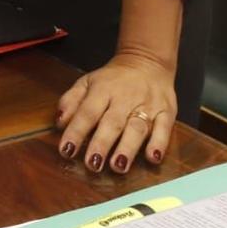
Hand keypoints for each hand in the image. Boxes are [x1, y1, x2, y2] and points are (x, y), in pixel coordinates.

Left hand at [55, 52, 176, 174]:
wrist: (147, 61)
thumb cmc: (113, 79)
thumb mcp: (87, 82)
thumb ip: (71, 101)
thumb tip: (59, 123)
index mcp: (102, 90)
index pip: (87, 112)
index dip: (76, 131)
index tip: (66, 150)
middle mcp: (125, 98)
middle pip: (112, 122)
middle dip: (102, 144)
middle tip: (92, 164)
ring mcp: (148, 105)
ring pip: (137, 127)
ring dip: (128, 148)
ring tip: (118, 166)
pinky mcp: (167, 111)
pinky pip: (164, 128)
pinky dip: (159, 143)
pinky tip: (152, 157)